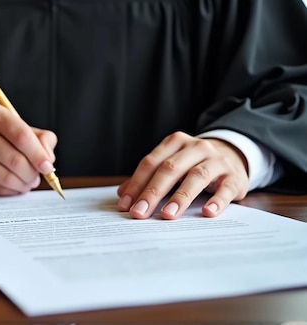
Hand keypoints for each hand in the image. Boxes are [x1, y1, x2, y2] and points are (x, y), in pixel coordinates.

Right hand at [0, 101, 56, 194]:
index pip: (21, 135)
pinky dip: (8, 191)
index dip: (38, 154)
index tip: (47, 166)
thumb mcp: (16, 129)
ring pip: (5, 176)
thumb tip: (48, 158)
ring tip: (26, 184)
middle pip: (15, 159)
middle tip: (36, 178)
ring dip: (22, 185)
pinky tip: (12, 187)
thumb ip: (40, 138)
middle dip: (31, 174)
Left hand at [117, 131, 248, 219]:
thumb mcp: (172, 164)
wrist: (234, 155)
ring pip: (196, 176)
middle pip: (170, 169)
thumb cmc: (193, 164)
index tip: (126, 205)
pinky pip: (225, 189)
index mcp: (175, 143)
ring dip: (180, 197)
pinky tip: (207, 212)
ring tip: (168, 215)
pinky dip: (216, 201)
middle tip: (140, 213)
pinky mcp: (235, 176)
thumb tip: (123, 194)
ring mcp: (217, 160)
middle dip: (152, 192)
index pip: (151, 163)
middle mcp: (196, 148)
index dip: (136, 184)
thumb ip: (148, 177)